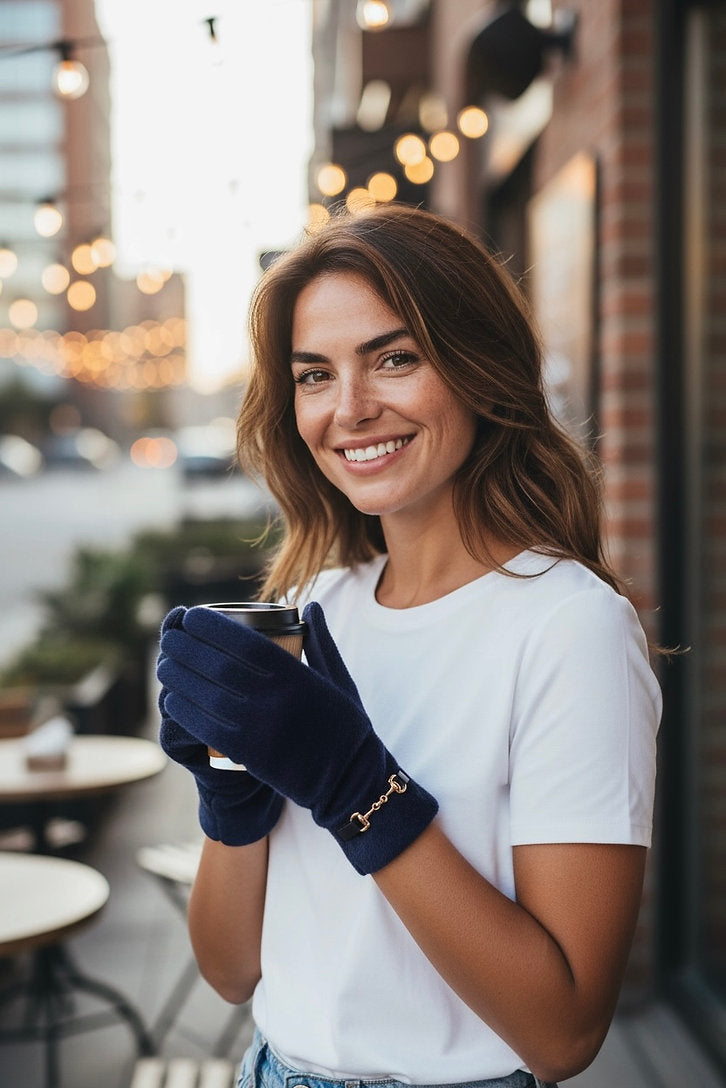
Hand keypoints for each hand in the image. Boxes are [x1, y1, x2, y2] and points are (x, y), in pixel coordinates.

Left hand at [158, 602, 437, 873]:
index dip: (212, 627)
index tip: (191, 616)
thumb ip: (322, 641)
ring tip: (164, 664)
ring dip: (178, 677)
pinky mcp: (250, 755)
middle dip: (186, 647)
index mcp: (297, 675)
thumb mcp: (340, 678)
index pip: (245, 642)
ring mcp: (261, 728)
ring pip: (206, 696)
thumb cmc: (345, 726)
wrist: (349, 781)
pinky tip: (171, 699)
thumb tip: (310, 606)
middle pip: (218, 666)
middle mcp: (276, 699)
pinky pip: (207, 728)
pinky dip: (184, 711)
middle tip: (168, 637)